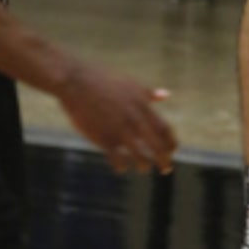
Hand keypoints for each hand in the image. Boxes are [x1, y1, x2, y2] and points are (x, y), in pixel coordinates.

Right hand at [56, 60, 176, 173]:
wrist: (75, 81)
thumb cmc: (102, 80)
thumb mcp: (129, 84)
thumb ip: (148, 93)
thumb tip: (166, 95)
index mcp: (141, 105)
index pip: (164, 129)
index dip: (171, 142)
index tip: (173, 150)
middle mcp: (134, 119)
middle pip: (157, 147)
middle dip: (164, 160)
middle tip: (166, 168)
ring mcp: (119, 130)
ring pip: (140, 158)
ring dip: (144, 165)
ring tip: (143, 167)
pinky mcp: (103, 139)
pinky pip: (118, 161)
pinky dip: (122, 167)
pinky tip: (121, 166)